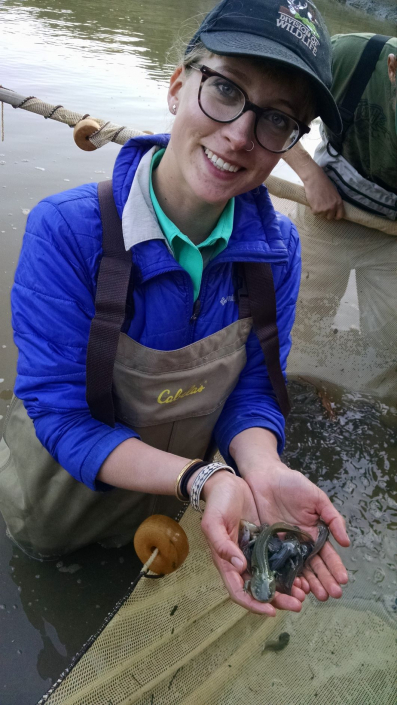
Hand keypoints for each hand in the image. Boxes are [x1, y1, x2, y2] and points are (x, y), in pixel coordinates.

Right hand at [199, 472, 305, 615]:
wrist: (226, 483)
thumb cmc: (218, 503)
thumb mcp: (213, 522)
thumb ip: (222, 544)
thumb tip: (239, 565)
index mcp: (226, 562)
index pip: (238, 591)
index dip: (254, 604)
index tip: (271, 611)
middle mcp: (241, 562)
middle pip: (259, 590)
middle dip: (278, 601)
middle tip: (298, 604)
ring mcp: (255, 553)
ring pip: (272, 579)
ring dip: (287, 589)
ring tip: (305, 593)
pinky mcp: (266, 542)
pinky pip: (279, 561)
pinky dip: (290, 571)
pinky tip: (304, 574)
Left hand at [242, 461, 349, 601]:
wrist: (264, 476)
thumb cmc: (292, 484)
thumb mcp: (317, 498)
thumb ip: (332, 518)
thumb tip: (346, 543)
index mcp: (314, 532)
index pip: (326, 554)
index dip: (335, 568)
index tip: (343, 581)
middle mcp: (300, 543)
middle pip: (314, 566)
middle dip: (324, 580)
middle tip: (332, 595)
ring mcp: (284, 546)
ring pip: (297, 569)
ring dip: (308, 583)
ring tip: (316, 596)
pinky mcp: (267, 545)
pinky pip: (277, 563)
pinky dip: (285, 576)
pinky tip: (293, 587)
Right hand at [304, 170, 344, 219]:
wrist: (314, 180)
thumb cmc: (324, 184)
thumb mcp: (334, 193)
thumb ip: (335, 202)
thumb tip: (334, 209)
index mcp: (339, 202)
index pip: (340, 215)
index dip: (335, 216)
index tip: (332, 215)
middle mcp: (333, 207)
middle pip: (330, 217)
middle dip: (326, 213)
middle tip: (322, 206)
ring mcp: (324, 209)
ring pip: (321, 215)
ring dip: (318, 210)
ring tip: (317, 201)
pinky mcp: (316, 210)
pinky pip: (314, 213)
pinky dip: (312, 208)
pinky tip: (313, 201)